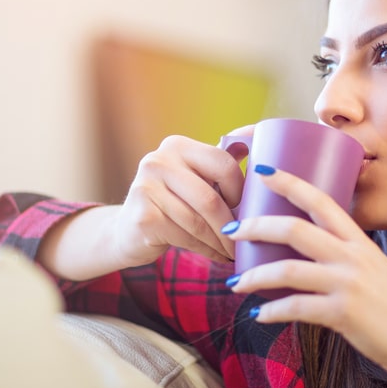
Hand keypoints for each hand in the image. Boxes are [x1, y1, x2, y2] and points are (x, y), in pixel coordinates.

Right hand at [111, 126, 252, 267]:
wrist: (130, 230)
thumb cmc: (174, 201)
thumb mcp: (197, 176)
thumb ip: (223, 159)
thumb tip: (256, 132)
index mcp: (178, 146)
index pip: (223, 163)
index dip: (240, 189)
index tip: (243, 206)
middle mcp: (158, 161)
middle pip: (210, 198)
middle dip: (233, 224)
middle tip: (246, 237)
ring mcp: (146, 188)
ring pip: (199, 222)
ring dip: (222, 241)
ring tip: (235, 250)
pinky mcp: (142, 217)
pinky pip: (186, 238)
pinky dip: (207, 250)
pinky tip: (217, 255)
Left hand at [224, 166, 386, 381]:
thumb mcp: (376, 271)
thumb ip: (347, 261)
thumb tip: (312, 261)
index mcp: (360, 241)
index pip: (321, 200)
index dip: (290, 183)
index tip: (263, 173)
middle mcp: (352, 256)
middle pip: (294, 229)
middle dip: (257, 226)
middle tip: (233, 231)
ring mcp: (348, 284)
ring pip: (287, 269)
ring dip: (254, 276)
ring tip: (235, 284)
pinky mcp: (343, 313)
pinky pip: (296, 307)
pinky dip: (272, 311)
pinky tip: (259, 315)